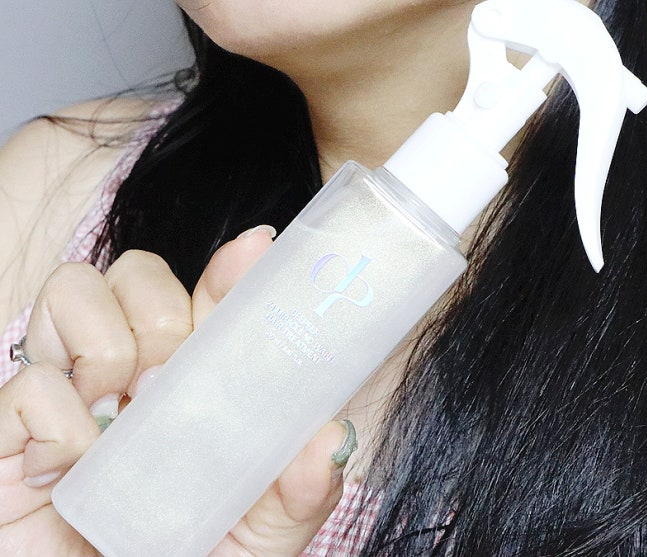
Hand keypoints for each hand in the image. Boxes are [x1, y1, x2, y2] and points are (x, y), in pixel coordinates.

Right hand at [0, 226, 351, 555]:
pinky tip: (70, 468)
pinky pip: (29, 382)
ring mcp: (69, 390)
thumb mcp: (261, 531)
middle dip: (163, 315)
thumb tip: (332, 438)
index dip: (230, 268)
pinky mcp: (12, 428)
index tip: (258, 250)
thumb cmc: (183, 555)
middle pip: (138, 273)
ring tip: (119, 414)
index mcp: (189, 379)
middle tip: (170, 383)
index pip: (207, 298)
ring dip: (107, 346)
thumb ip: (300, 491)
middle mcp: (128, 369)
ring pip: (74, 290)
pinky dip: (58, 422)